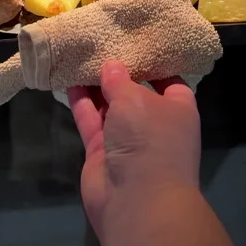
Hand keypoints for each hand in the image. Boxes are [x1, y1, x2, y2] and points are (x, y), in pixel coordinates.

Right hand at [68, 61, 200, 239]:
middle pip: (134, 92)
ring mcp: (127, 139)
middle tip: (99, 45)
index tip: (133, 42)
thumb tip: (111, 67)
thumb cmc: (149, 141)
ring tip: (79, 57)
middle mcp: (154, 123)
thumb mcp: (135, 100)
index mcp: (177, 109)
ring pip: (109, 106)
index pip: (167, 79)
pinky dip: (80, 102)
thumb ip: (119, 81)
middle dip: (118, 72)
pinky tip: (68, 80)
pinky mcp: (102, 152)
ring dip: (95, 85)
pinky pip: (91, 120)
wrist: (136, 202)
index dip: (151, 62)